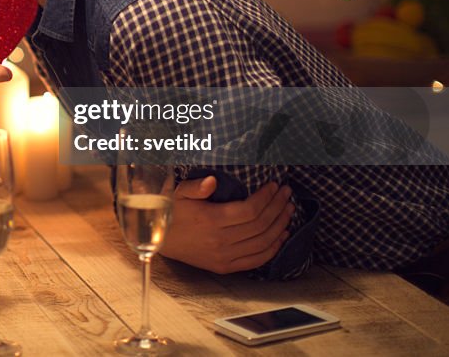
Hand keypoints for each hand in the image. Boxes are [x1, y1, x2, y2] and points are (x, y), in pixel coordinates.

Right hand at [159, 177, 293, 273]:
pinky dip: (273, 248)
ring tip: (289, 210)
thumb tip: (212, 181)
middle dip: (278, 207)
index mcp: (211, 219)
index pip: (250, 210)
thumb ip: (196, 187)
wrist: (159, 239)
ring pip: (263, 242)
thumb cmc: (171, 212)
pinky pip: (256, 260)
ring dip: (280, 225)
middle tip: (287, 193)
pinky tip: (282, 234)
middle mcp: (220, 240)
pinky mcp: (225, 267)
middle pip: (260, 225)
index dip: (266, 197)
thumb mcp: (179, 193)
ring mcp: (224, 256)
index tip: (275, 185)